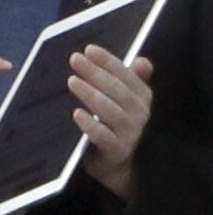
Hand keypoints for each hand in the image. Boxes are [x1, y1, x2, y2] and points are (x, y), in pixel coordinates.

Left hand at [68, 44, 153, 197]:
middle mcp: (139, 113)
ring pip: (110, 111)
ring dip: (90, 95)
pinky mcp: (117, 151)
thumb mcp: (123, 101)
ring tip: (72, 81)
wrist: (117, 165)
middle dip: (95, 73)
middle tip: (74, 59)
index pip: (124, 74)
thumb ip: (127, 80)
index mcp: (141, 97)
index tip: (88, 49)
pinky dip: (91, 125)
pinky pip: (104, 136)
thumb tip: (142, 60)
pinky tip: (76, 113)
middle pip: (116, 89)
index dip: (107, 61)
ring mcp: (130, 133)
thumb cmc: (115, 124)